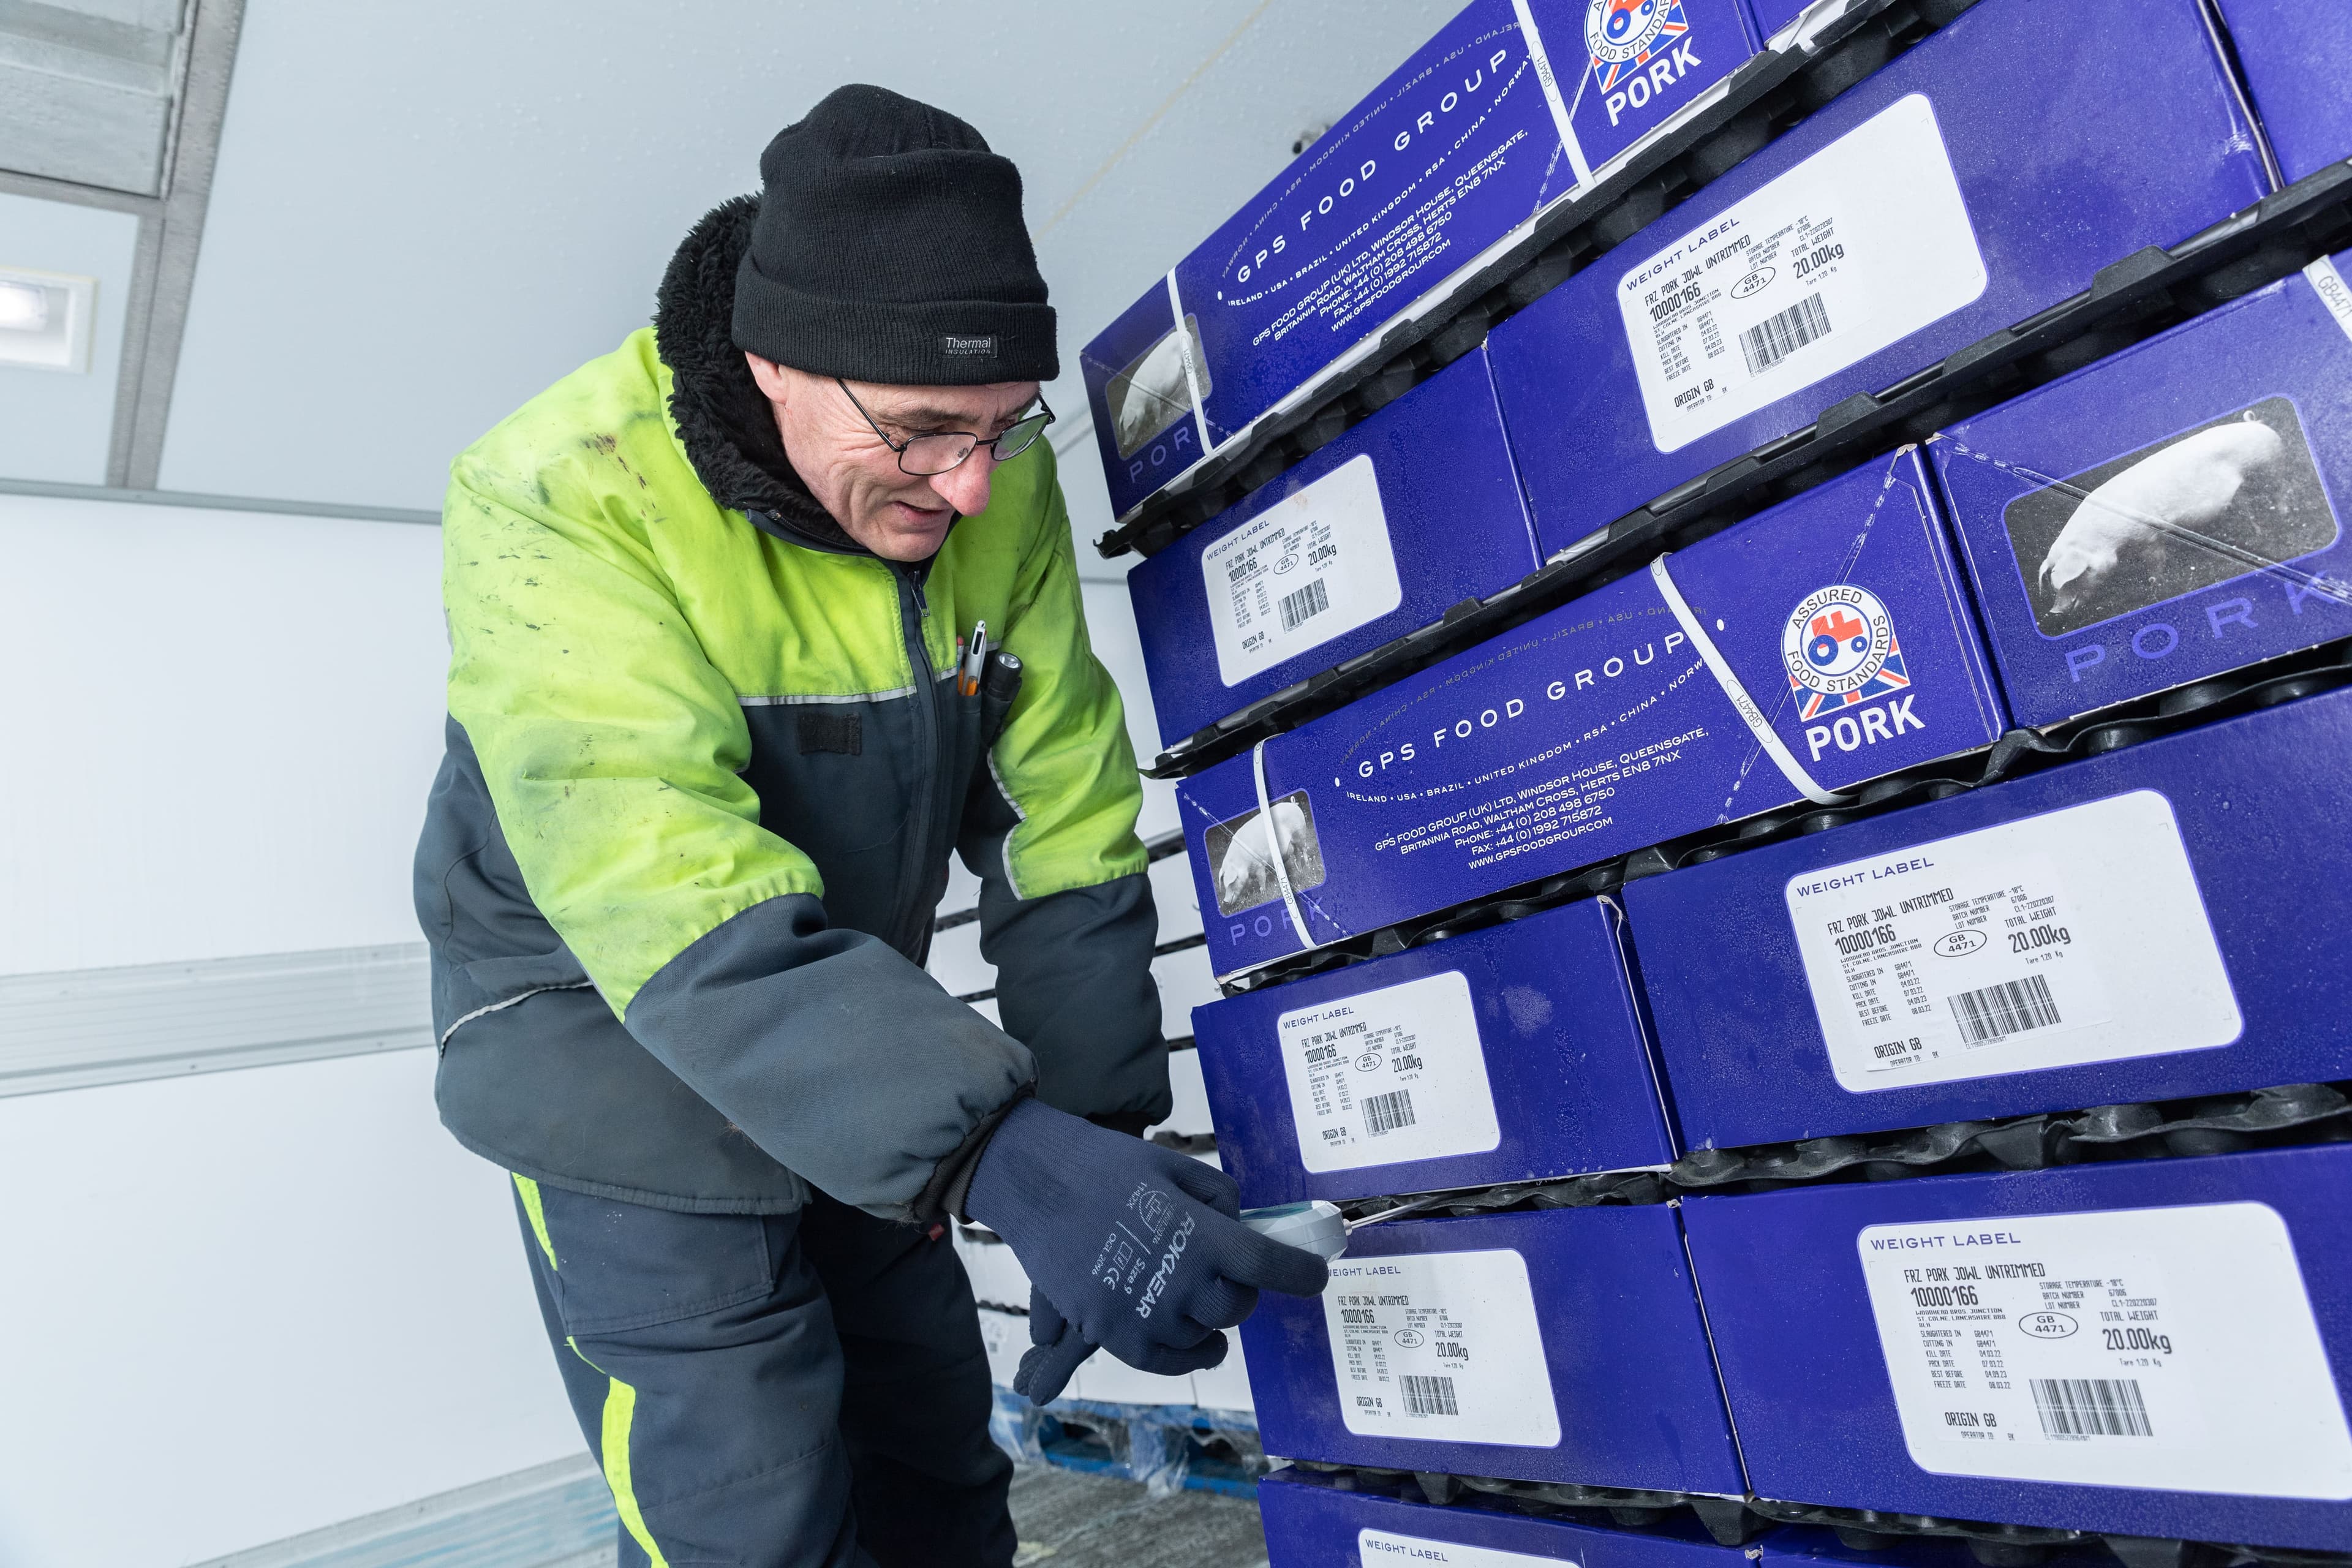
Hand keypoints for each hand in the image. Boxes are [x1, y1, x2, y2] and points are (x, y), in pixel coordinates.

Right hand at [963, 1099, 1327, 1404]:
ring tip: (1200, 1296)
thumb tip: (1243, 1230)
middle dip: (1244, 1289)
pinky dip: (1188, 1355)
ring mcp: (1145, 1314)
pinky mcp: (1113, 1334)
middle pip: (1239, 1306)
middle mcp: (1181, 1281)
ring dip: (1211, 1319)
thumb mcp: (1177, 1167)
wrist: (1036, 1182)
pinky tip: (1199, 1343)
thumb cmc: (1107, 1165)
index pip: (1271, 1265)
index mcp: (1202, 1234)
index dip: (1302, 1274)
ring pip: (1205, 1336)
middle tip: (1232, 1272)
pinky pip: (1166, 1361)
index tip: (1315, 1277)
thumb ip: (1221, 1200)